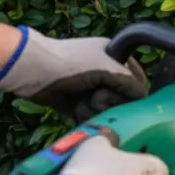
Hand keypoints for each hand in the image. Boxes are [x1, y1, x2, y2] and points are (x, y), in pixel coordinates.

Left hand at [0, 26, 147, 119]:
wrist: (31, 69)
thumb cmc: (70, 62)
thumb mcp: (105, 67)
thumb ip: (128, 82)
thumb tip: (143, 96)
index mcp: (113, 58)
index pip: (136, 80)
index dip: (133, 92)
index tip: (125, 98)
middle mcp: (103, 73)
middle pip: (121, 99)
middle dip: (110, 102)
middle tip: (97, 96)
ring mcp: (88, 89)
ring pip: (105, 110)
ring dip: (95, 110)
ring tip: (82, 103)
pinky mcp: (74, 103)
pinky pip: (89, 116)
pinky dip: (83, 116)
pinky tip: (75, 110)